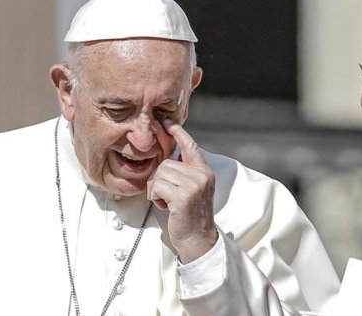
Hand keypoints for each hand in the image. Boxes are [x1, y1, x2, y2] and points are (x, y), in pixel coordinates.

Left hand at [147, 119, 217, 263]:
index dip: (179, 133)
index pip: (191, 146)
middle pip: (167, 163)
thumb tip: (169, 158)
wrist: (199, 240)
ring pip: (161, 174)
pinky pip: (158, 186)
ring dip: (157, 189)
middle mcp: (202, 175)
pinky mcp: (183, 195)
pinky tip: (166, 206)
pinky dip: (156, 197)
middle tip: (166, 196)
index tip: (167, 122)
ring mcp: (194, 184)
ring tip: (168, 202)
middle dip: (160, 179)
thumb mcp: (193, 190)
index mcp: (205, 171)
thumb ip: (186, 173)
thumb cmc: (190, 216)